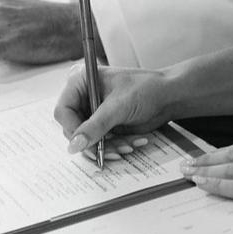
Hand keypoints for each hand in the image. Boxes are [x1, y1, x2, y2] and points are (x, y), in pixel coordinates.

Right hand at [54, 63, 171, 155]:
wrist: (169, 96)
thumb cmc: (146, 89)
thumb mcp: (119, 106)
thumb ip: (95, 126)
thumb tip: (74, 145)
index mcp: (82, 82)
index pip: (63, 111)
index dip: (72, 129)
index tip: (84, 143)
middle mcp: (84, 97)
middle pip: (74, 129)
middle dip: (93, 142)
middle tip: (111, 151)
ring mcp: (94, 113)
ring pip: (88, 140)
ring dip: (108, 147)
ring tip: (128, 146)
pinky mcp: (105, 125)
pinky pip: (101, 143)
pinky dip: (116, 146)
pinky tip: (133, 143)